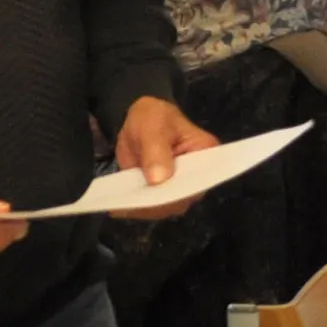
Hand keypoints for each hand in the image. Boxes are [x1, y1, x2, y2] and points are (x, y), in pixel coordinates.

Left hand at [105, 95, 220, 219]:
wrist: (140, 123)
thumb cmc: (152, 117)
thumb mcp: (152, 125)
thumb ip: (156, 149)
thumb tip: (159, 180)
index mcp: (206, 153)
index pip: (199, 178)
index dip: (181, 190)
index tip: (158, 195)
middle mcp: (198, 176)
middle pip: (183, 197)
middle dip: (159, 202)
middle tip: (134, 203)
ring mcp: (182, 188)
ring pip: (167, 206)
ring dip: (145, 208)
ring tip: (122, 206)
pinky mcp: (165, 194)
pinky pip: (154, 207)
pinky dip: (137, 207)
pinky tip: (120, 206)